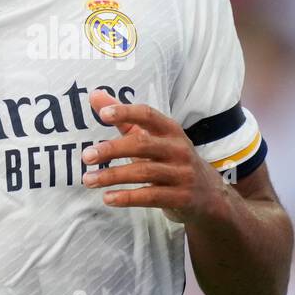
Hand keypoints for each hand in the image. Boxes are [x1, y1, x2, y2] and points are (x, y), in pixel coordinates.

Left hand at [81, 88, 229, 224]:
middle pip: (142, 145)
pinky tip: (107, 198)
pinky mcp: (181, 197)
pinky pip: (150, 196)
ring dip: (112, 176)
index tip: (103, 114)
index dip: (126, 112)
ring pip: (143, 173)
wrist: (207, 195)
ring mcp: (181, 174)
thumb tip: (94, 96)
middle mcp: (178, 149)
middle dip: (112, 149)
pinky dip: (127, 197)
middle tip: (86, 156)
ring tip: (88, 180)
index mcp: (170, 130)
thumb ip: (123, 119)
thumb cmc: (170, 160)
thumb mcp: (151, 138)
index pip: (148, 115)